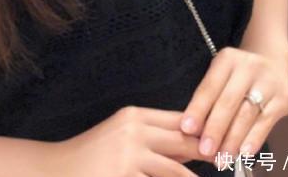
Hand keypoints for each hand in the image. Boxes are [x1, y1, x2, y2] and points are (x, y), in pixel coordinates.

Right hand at [44, 104, 219, 176]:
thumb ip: (154, 140)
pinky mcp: (123, 175)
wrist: (56, 170)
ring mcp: (128, 155)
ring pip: (176, 172)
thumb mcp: (122, 138)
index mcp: (135, 116)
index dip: (206, 131)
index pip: (179, 120)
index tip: (228, 144)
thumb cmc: (92, 158)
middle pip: (184, 141)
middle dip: (211, 155)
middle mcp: (134, 130)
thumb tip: (192, 147)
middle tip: (231, 164)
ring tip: (219, 175)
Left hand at [178, 46, 287, 160]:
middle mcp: (248, 67)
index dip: (197, 109)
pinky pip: (266, 122)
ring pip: (247, 114)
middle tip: (204, 151)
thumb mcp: (222, 75)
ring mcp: (268, 82)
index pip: (209, 87)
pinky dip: (253, 139)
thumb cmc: (238, 76)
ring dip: (233, 139)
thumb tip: (194, 131)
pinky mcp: (283, 99)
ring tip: (222, 158)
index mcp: (227, 59)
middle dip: (215, 129)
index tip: (186, 129)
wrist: (273, 63)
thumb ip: (209, 99)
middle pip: (228, 102)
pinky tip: (243, 152)